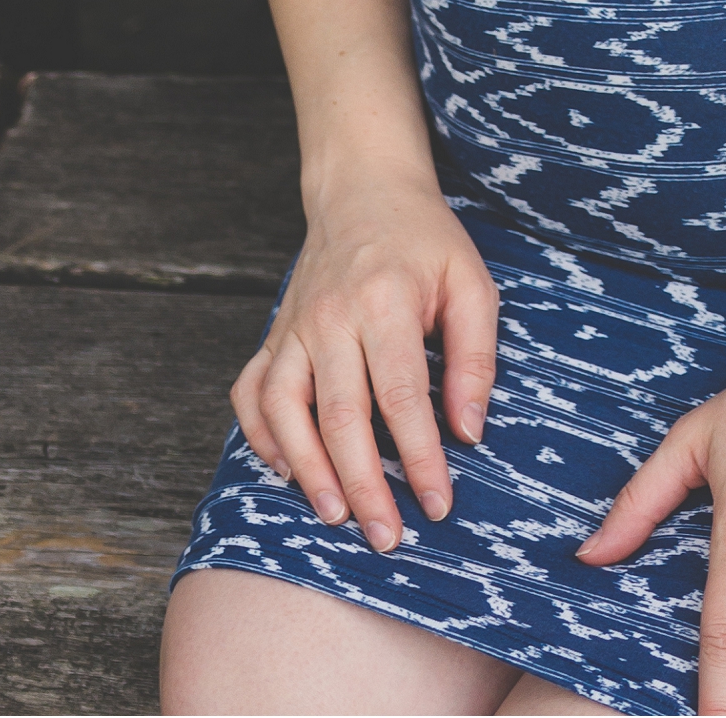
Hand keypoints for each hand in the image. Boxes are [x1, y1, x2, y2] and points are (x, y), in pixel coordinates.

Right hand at [230, 168, 498, 551]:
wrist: (364, 189)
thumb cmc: (426, 242)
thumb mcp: (471, 282)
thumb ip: (475, 355)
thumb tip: (469, 431)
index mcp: (386, 300)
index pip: (402, 395)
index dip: (419, 458)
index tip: (439, 504)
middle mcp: (332, 316)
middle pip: (341, 414)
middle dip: (363, 484)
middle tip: (386, 536)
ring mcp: (294, 325)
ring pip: (286, 409)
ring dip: (308, 470)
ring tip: (335, 516)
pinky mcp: (273, 334)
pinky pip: (250, 391)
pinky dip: (260, 435)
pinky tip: (285, 470)